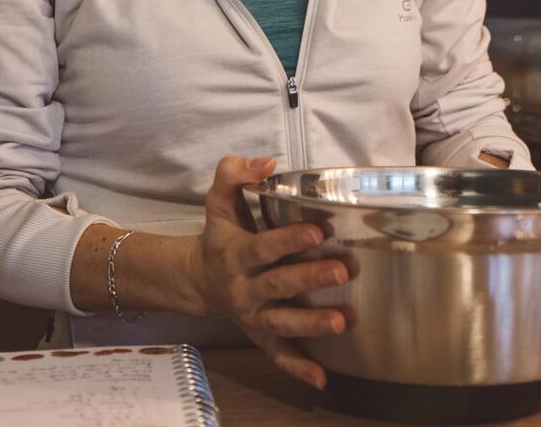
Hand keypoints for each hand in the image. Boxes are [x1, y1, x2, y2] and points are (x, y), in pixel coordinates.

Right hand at [184, 156, 347, 389]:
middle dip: (311, 279)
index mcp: (237, 254)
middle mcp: (245, 288)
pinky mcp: (261, 335)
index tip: (321, 230)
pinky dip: (298, 368)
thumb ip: (234, 174)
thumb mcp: (218, 202)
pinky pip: (278, 354)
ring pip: (282, 323)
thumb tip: (267, 162)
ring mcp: (254, 316)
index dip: (290, 238)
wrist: (196, 280)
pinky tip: (323, 377)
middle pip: (279, 285)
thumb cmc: (220, 236)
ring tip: (343, 321)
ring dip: (312, 324)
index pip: (264, 247)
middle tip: (343, 271)